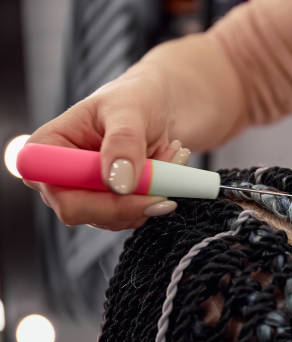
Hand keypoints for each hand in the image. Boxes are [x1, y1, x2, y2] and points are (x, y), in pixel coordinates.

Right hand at [24, 66, 190, 230]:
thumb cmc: (135, 98)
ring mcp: (83, 194)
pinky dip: (157, 195)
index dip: (101, 201)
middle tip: (169, 172)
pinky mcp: (108, 205)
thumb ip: (123, 143)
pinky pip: (134, 215)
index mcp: (46, 149)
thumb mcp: (129, 110)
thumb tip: (119, 184)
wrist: (158, 106)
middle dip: (135, 198)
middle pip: (90, 214)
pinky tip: (165, 168)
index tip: (139, 185)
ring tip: (168, 156)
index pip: (62, 195)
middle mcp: (58, 177)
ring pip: (117, 217)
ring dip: (152, 192)